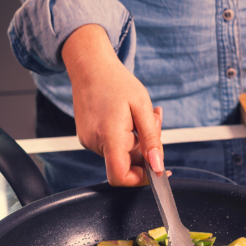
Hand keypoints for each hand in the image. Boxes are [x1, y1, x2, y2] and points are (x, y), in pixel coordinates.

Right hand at [62, 24, 163, 185]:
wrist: (90, 65)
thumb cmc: (116, 82)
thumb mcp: (142, 108)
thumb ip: (151, 140)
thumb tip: (158, 167)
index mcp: (109, 137)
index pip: (120, 177)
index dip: (140, 180)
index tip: (156, 168)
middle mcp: (94, 143)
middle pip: (126, 164)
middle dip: (146, 150)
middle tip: (154, 121)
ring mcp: (88, 141)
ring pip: (122, 154)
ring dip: (138, 140)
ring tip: (141, 114)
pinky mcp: (87, 137)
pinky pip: (113, 146)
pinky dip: (127, 136)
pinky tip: (130, 117)